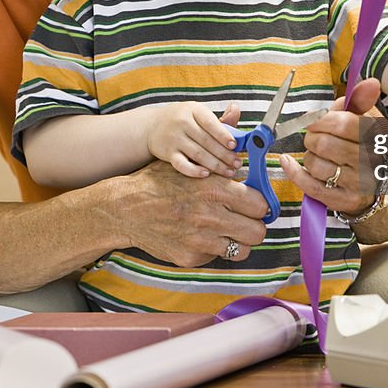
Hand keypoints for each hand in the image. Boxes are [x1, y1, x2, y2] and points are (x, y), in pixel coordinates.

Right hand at [123, 160, 268, 264]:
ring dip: (238, 241)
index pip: (260, 204)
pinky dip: (215, 249)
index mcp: (214, 188)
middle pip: (258, 231)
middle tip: (247, 221)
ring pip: (243, 249)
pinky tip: (204, 236)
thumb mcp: (190, 162)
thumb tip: (246, 130)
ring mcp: (200, 240)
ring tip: (229, 231)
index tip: (258, 205)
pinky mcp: (190, 257)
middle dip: (255, 226)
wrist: (126, 208)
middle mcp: (209, 215)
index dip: (261, 205)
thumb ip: (221, 153)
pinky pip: (218, 257)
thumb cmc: (159, 183)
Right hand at [146, 102, 242, 177]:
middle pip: (206, 141)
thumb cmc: (183, 120)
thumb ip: (220, 118)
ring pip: (197, 154)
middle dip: (224, 154)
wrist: (152, 126)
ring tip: (229, 171)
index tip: (235, 146)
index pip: (210, 123)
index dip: (223, 135)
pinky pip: (181, 164)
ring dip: (215, 165)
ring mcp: (174, 138)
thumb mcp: (199, 114)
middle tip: (237, 163)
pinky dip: (194, 170)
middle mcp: (182, 122)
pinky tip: (206, 174)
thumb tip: (236, 109)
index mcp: (194, 110)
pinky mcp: (167, 153)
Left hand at [278, 77, 380, 213]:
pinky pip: (310, 186)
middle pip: (324, 144)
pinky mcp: (344, 201)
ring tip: (317, 154)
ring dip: (308, 156)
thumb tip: (370, 83)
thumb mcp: (366, 120)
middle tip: (314, 137)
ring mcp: (358, 184)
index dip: (320, 120)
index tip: (312, 120)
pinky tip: (288, 163)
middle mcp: (370, 162)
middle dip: (311, 137)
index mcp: (376, 137)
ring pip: (315, 164)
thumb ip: (360, 101)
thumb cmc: (366, 146)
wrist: (378, 182)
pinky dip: (294, 172)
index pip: (342, 124)